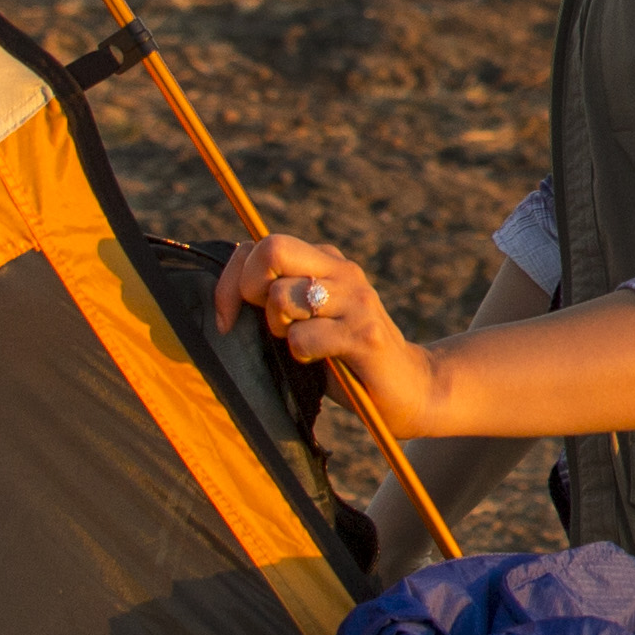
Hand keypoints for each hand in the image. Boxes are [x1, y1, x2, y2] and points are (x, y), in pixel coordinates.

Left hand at [212, 232, 441, 429]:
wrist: (407, 389)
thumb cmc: (343, 358)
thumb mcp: (306, 319)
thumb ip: (277, 298)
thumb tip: (226, 292)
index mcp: (326, 261)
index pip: (259, 246)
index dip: (230, 282)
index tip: (228, 320)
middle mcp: (343, 271)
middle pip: (272, 250)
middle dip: (248, 289)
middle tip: (264, 324)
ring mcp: (357, 300)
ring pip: (282, 297)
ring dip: (278, 329)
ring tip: (303, 345)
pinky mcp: (365, 334)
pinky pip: (303, 338)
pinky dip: (301, 354)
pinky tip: (322, 360)